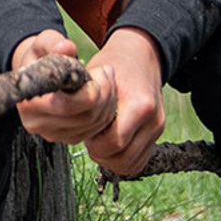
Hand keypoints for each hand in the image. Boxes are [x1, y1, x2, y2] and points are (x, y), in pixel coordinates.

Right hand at [12, 27, 115, 146]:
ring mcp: (53, 134)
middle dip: (105, 92)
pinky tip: (102, 93)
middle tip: (106, 70)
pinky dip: (106, 111)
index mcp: (28, 102)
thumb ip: (54, 42)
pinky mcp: (67, 138)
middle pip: (86, 116)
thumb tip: (66, 47)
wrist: (37, 74)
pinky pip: (97, 129)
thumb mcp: (44, 43)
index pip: (66, 106)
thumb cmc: (41, 57)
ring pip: (95, 123)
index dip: (88, 91)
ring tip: (105, 77)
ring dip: (109, 100)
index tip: (95, 71)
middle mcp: (37, 123)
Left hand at [80, 25, 165, 179]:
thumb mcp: (93, 75)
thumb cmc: (112, 65)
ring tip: (98, 140)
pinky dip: (122, 159)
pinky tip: (109, 144)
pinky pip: (139, 161)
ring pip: (131, 165)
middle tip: (89, 138)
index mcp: (138, 105)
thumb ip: (81, 100)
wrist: (140, 56)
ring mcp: (157, 128)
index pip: (114, 143)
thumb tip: (64, 122)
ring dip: (110, 159)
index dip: (94, 143)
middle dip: (101, 153)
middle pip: (123, 159)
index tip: (84, 132)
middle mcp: (152, 120)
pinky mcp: (157, 133)